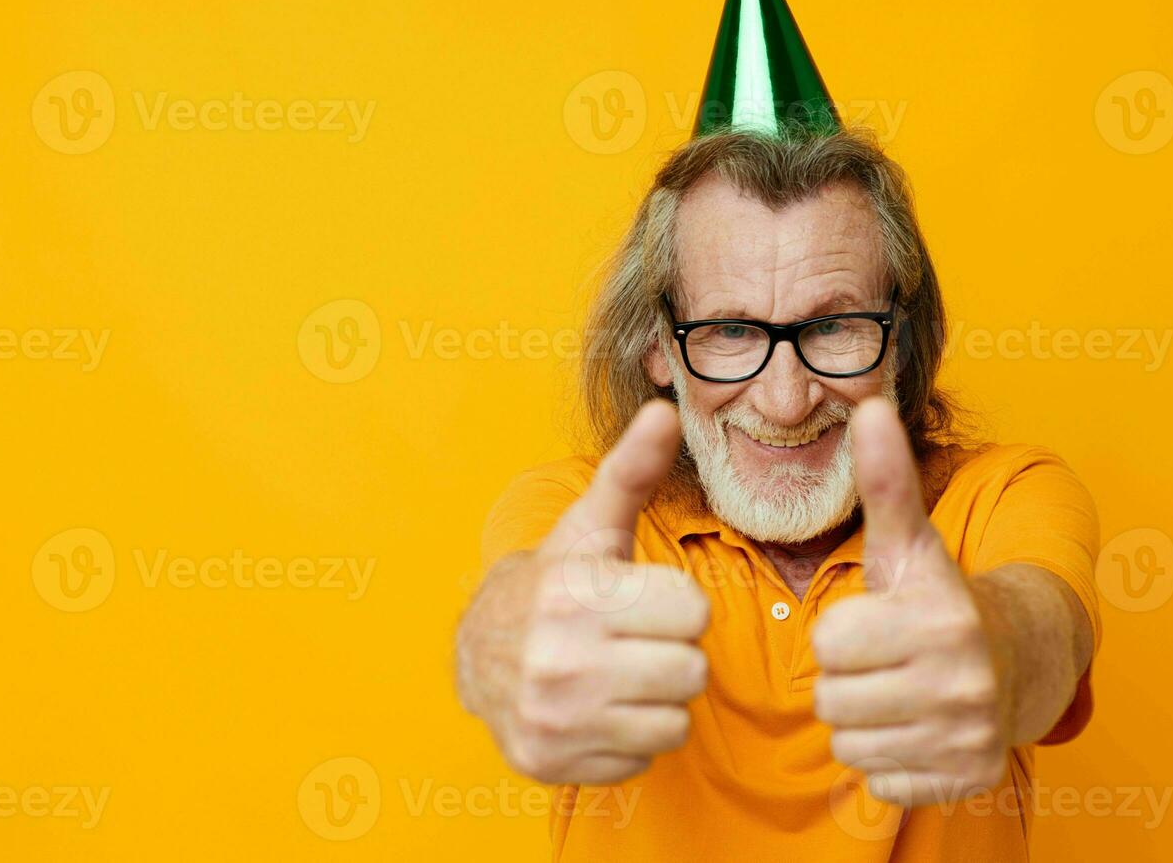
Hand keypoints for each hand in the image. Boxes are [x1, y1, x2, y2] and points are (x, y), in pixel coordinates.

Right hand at [464, 400, 710, 784]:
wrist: (478, 652)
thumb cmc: (556, 581)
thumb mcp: (592, 525)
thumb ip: (633, 469)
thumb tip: (666, 409)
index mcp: (577, 595)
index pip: (694, 612)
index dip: (678, 604)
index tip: (644, 600)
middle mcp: (560, 660)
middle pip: (692, 671)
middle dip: (674, 653)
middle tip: (637, 640)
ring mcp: (554, 718)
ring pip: (675, 721)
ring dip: (659, 699)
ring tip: (623, 673)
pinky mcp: (549, 762)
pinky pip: (642, 758)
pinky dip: (630, 737)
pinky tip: (601, 708)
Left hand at [812, 397, 1009, 806]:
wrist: (1019, 661)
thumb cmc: (938, 599)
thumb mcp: (910, 542)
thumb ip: (885, 479)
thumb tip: (869, 403)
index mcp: (942, 621)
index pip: (828, 645)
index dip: (840, 633)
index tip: (874, 623)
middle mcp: (963, 683)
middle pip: (832, 701)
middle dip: (847, 682)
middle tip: (884, 662)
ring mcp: (968, 737)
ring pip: (849, 745)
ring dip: (863, 722)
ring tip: (898, 692)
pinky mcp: (967, 779)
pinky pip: (879, 782)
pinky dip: (890, 760)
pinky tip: (916, 728)